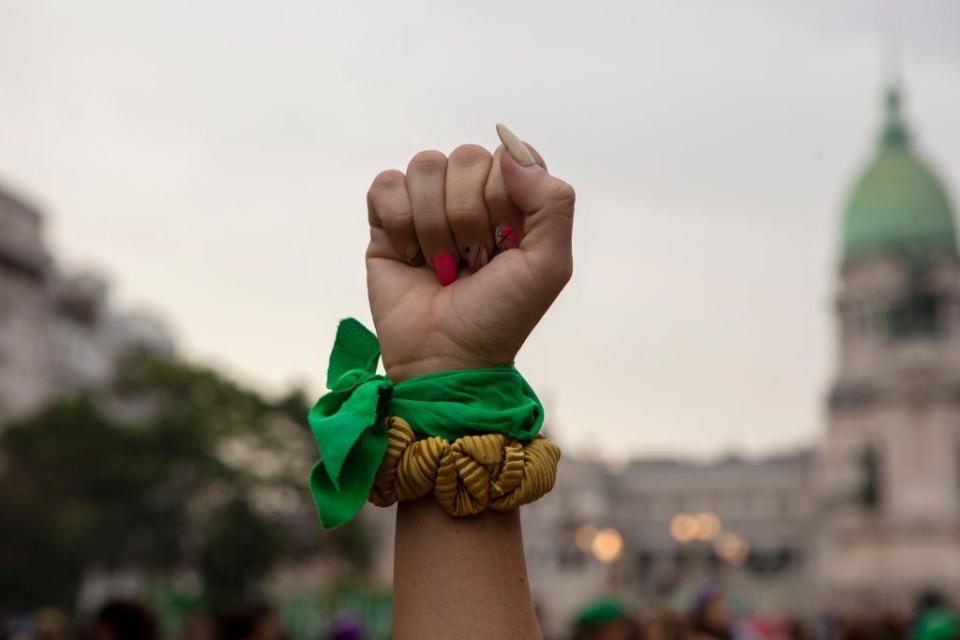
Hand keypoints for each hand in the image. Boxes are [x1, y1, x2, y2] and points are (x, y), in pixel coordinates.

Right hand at [365, 124, 574, 380]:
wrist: (447, 357)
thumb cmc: (500, 315)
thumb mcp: (549, 265)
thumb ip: (552, 201)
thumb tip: (508, 148)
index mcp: (513, 200)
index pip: (508, 155)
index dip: (504, 195)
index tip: (506, 241)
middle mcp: (470, 196)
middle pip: (465, 157)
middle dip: (469, 217)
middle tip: (472, 262)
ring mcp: (427, 205)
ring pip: (425, 166)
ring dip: (434, 225)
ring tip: (442, 265)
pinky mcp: (387, 220)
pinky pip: (387, 185)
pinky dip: (399, 224)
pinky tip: (411, 257)